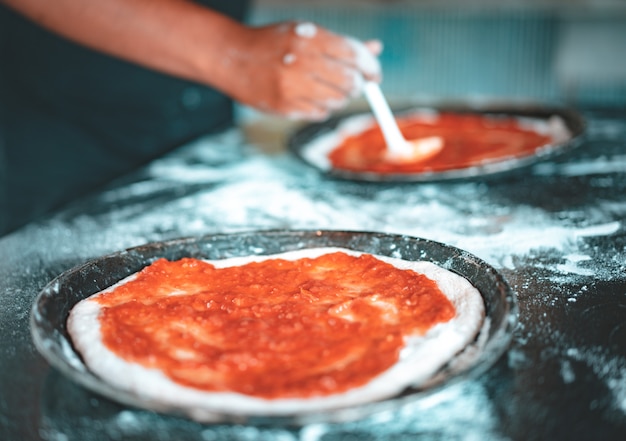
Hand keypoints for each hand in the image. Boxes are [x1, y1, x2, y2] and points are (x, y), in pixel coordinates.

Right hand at [224, 21, 382, 120]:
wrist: (231, 57)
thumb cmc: (275, 43)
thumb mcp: (307, 34)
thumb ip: (341, 44)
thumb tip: (376, 49)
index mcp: (309, 38)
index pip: (354, 56)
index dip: (370, 67)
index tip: (374, 76)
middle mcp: (301, 62)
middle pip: (349, 82)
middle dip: (356, 86)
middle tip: (353, 84)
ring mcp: (291, 87)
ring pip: (337, 101)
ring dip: (340, 98)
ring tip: (326, 88)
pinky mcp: (284, 107)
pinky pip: (319, 114)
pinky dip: (322, 108)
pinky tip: (310, 97)